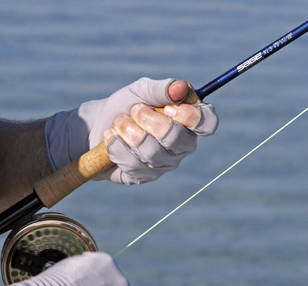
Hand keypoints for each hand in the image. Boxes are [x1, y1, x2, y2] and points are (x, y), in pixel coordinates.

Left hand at [45, 78, 218, 183]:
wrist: (99, 125)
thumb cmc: (126, 105)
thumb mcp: (141, 90)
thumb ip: (161, 88)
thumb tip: (181, 87)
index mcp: (189, 122)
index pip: (208, 123)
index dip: (192, 117)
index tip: (169, 108)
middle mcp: (182, 146)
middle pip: (178, 139)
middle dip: (151, 122)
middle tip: (134, 110)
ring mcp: (164, 164)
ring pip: (153, 153)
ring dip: (130, 133)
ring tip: (118, 121)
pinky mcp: (144, 177)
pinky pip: (134, 166)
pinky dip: (117, 147)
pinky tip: (110, 137)